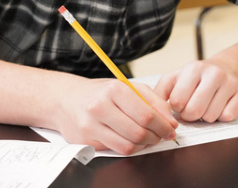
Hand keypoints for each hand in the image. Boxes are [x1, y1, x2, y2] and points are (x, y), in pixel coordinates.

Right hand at [53, 77, 178, 154]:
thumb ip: (153, 100)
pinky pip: (116, 149)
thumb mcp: (128, 88)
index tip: (171, 128)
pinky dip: (131, 148)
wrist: (66, 99)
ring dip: (144, 145)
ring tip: (149, 138)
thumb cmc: (101, 93)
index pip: (146, 113)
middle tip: (162, 135)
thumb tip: (170, 120)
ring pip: (128, 145)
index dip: (163, 124)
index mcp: (115, 90)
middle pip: (138, 131)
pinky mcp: (86, 140)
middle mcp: (101, 107)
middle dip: (156, 136)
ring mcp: (91, 125)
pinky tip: (134, 141)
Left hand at [155, 60, 237, 121]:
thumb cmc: (195, 78)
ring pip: (211, 116)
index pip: (177, 101)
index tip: (180, 103)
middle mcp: (214, 73)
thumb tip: (150, 109)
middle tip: (192, 108)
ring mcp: (230, 83)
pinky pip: (228, 117)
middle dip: (190, 115)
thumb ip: (159, 92)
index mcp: (193, 68)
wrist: (225, 68)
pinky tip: (220, 106)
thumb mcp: (174, 78)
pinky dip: (222, 116)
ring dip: (206, 116)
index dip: (176, 108)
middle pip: (194, 111)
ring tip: (207, 105)